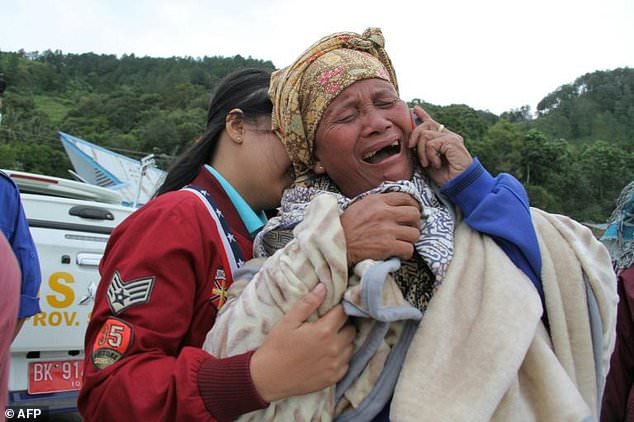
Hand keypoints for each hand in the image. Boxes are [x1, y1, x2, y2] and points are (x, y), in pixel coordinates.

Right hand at [250, 283, 354, 401]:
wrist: (268, 378)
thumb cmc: (276, 347)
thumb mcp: (289, 321)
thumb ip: (308, 303)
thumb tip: (324, 287)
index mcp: (324, 331)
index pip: (343, 313)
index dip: (339, 308)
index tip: (333, 308)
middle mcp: (334, 348)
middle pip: (351, 329)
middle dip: (343, 324)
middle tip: (330, 323)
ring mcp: (335, 365)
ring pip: (351, 346)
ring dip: (344, 340)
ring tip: (329, 339)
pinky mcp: (333, 378)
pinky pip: (346, 363)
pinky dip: (341, 357)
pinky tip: (328, 355)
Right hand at [341, 192, 420, 264]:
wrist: (335, 244)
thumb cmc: (345, 226)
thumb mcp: (360, 205)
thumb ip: (378, 202)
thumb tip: (395, 203)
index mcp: (378, 201)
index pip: (406, 198)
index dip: (413, 205)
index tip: (411, 212)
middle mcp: (385, 213)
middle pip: (415, 214)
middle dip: (414, 222)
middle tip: (409, 228)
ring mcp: (388, 230)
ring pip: (415, 233)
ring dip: (410, 239)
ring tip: (402, 242)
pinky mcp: (388, 246)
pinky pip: (409, 249)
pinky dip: (405, 253)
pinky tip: (398, 253)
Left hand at [409, 106, 472, 185]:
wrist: (458, 185)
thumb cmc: (445, 177)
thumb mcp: (428, 161)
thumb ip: (422, 150)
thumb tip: (411, 141)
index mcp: (444, 139)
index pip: (432, 123)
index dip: (423, 115)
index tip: (415, 109)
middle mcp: (449, 135)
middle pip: (425, 126)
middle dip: (414, 137)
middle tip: (415, 152)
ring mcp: (452, 137)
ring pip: (425, 135)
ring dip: (422, 152)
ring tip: (429, 163)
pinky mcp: (452, 141)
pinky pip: (431, 144)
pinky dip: (430, 155)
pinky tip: (436, 163)